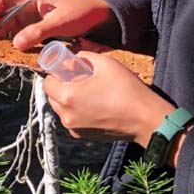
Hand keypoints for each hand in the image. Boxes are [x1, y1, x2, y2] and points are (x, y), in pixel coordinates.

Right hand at [0, 0, 115, 50]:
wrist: (97, 17)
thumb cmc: (80, 12)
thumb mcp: (60, 22)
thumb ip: (38, 32)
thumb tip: (16, 44)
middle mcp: (24, 3)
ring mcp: (27, 15)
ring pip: (6, 25)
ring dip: (0, 37)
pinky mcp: (31, 27)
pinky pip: (16, 34)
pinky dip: (11, 43)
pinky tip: (9, 52)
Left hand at [42, 52, 173, 145]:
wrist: (146, 119)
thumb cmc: (127, 90)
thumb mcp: (105, 64)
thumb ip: (83, 57)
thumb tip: (71, 59)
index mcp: (67, 97)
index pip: (47, 83)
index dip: (56, 74)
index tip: (68, 70)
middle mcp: (66, 115)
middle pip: (52, 96)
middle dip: (62, 86)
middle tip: (80, 80)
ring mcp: (74, 128)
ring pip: (61, 109)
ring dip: (69, 100)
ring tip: (90, 93)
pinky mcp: (83, 136)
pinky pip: (72, 119)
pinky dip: (77, 111)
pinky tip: (95, 105)